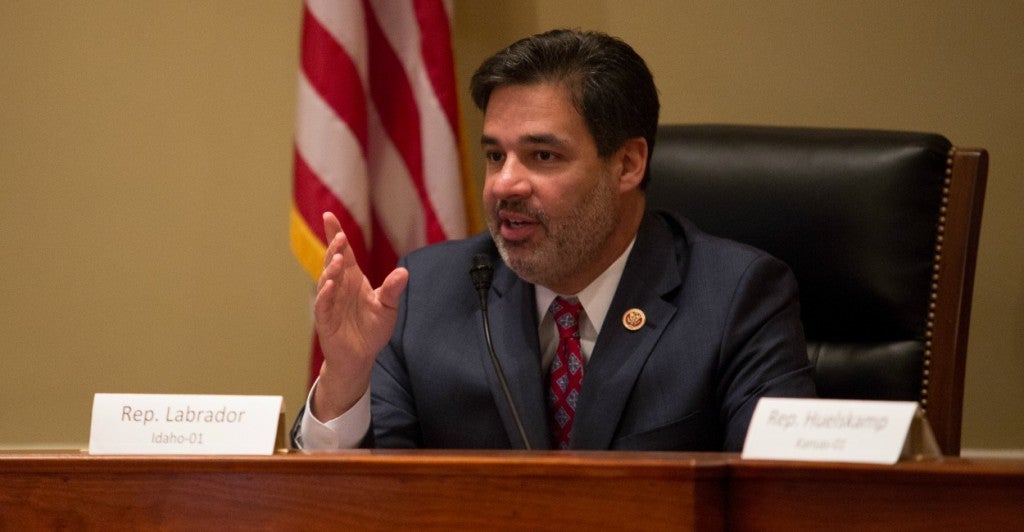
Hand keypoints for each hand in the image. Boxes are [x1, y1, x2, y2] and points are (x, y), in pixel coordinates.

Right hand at [311, 212, 408, 419]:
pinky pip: (323, 304)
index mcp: (353, 279)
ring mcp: (330, 302)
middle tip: (340, 236)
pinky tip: (330, 284)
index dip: (335, 234)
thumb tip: (404, 273)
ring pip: (327, 281)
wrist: (360, 357)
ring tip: (338, 258)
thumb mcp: (387, 307)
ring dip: (331, 269)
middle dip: (335, 248)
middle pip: (333, 262)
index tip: (329, 215)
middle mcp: (339, 286)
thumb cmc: (372, 329)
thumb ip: (393, 290)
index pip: (343, 252)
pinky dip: (326, 294)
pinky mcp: (325, 320)